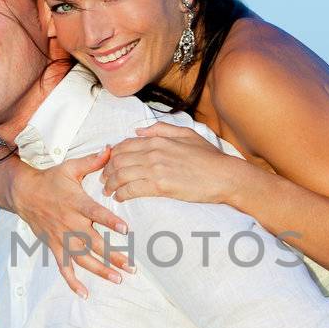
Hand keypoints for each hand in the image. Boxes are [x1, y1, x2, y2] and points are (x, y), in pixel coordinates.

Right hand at [11, 148, 133, 298]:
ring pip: (82, 258)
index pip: (96, 214)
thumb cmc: (50, 179)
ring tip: (118, 279)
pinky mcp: (54, 247)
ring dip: (100, 270)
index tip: (126, 230)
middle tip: (132, 267)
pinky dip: (72, 282)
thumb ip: (92, 161)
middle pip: (94, 243)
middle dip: (113, 256)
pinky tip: (84, 294)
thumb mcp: (70, 167)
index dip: (110, 222)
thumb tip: (112, 148)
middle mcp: (69, 223)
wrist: (23, 193)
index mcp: (76, 203)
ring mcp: (61, 238)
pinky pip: (63, 267)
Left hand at [102, 122, 246, 204]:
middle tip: (104, 179)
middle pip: (119, 160)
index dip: (112, 155)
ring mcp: (156, 169)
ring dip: (111, 184)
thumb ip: (161, 129)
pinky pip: (132, 189)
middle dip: (107, 170)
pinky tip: (119, 198)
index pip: (125, 145)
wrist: (224, 176)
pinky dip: (122, 194)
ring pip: (121, 175)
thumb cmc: (209, 157)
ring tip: (108, 191)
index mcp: (158, 140)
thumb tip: (138, 131)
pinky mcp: (160, 186)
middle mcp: (153, 152)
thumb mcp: (186, 134)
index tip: (108, 163)